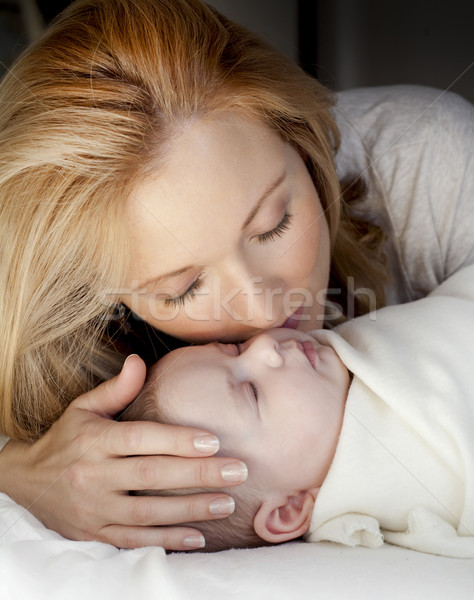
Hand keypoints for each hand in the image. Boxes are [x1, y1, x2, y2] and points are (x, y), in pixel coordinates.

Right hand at [0, 355, 246, 549]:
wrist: (25, 482)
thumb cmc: (66, 438)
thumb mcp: (84, 408)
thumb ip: (116, 388)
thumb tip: (140, 359)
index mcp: (94, 441)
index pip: (141, 439)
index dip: (177, 440)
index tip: (213, 440)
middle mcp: (93, 475)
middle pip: (152, 476)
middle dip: (198, 474)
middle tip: (237, 471)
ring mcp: (94, 509)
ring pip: (147, 513)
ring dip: (190, 509)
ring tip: (227, 503)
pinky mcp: (94, 533)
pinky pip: (133, 541)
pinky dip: (166, 541)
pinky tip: (197, 537)